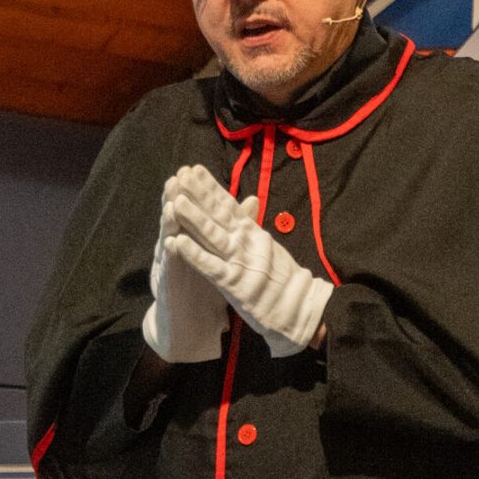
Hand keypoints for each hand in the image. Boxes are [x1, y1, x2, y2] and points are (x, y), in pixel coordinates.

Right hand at [142, 183, 229, 363]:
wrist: (187, 328)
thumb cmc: (201, 289)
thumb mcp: (218, 257)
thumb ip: (232, 227)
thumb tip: (252, 201)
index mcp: (190, 241)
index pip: (191, 211)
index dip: (193, 193)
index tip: (195, 170)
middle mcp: (176, 252)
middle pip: (176, 221)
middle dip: (175, 199)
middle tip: (177, 177)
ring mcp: (170, 269)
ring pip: (168, 242)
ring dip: (169, 223)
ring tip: (171, 203)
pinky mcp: (169, 290)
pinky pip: (170, 272)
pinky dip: (170, 257)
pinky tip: (170, 243)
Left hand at [164, 164, 331, 357]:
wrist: (302, 309)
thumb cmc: (284, 282)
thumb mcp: (269, 247)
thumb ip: (254, 226)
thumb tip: (249, 201)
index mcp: (254, 233)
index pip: (229, 205)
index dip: (211, 187)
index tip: (194, 170)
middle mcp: (247, 242)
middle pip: (220, 214)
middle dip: (199, 194)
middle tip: (181, 174)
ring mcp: (241, 262)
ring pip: (214, 236)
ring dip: (194, 218)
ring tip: (176, 201)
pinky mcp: (235, 285)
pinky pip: (212, 268)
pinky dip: (195, 255)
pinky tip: (178, 243)